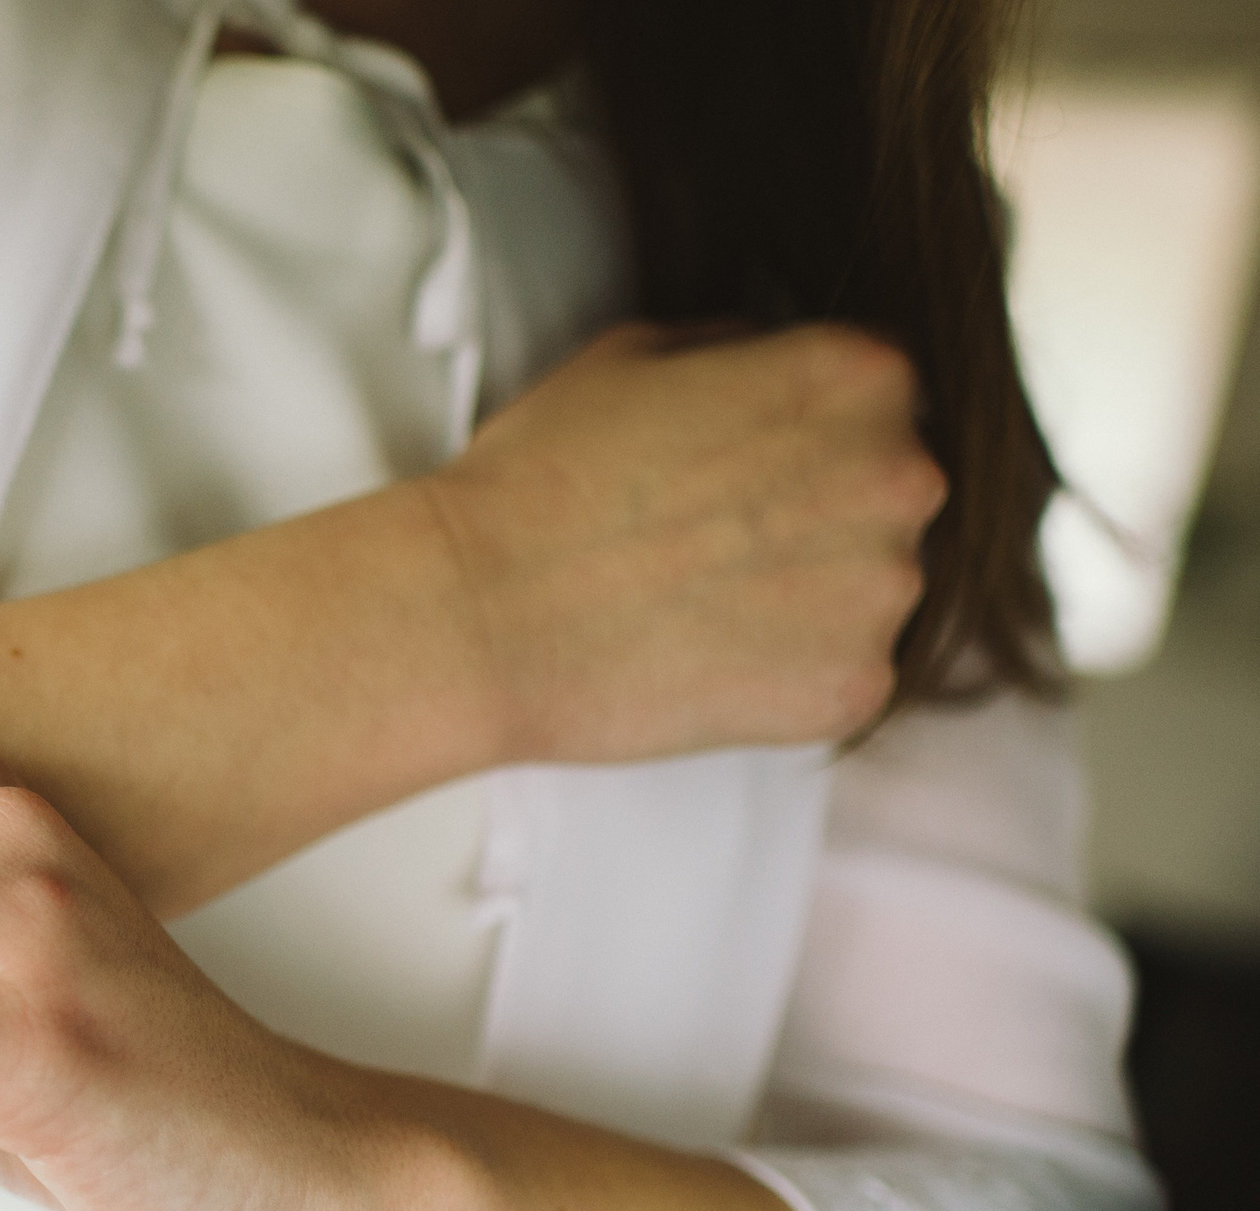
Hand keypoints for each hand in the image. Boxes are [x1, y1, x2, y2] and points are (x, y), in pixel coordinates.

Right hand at [427, 320, 942, 761]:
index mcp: (856, 377)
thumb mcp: (633, 354)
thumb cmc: (537, 480)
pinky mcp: (853, 687)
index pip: (878, 391)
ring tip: (697, 604)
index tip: (747, 463)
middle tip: (714, 539)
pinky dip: (785, 673)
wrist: (479, 615)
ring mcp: (884, 591)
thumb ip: (741, 352)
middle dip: (816, 510)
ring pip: (870, 586)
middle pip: (887, 489)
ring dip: (806, 595)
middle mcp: (900, 476)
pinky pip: (842, 674)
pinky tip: (702, 658)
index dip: (802, 427)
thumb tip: (771, 371)